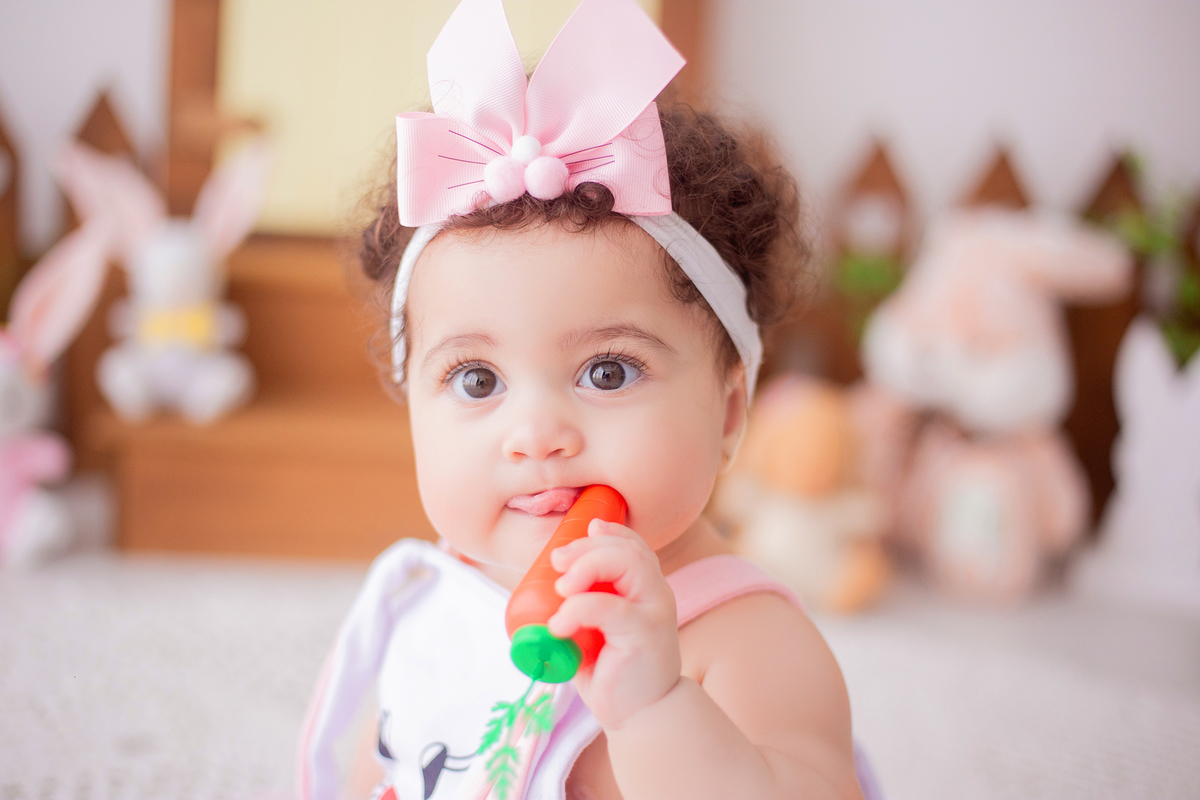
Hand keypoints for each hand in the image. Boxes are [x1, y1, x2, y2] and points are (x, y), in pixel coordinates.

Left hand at [548, 518, 680, 728]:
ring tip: (561, 588)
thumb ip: (583, 604)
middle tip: (556, 562)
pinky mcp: (645, 633)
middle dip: (586, 548)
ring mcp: (654, 611)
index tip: (575, 537)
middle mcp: (656, 593)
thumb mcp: (595, 629)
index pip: (633, 545)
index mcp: (646, 588)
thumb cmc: (613, 671)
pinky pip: (610, 607)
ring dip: (586, 567)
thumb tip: (545, 582)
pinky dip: (577, 609)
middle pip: (627, 549)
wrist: (641, 715)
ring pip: (627, 564)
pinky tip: (559, 625)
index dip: (607, 533)